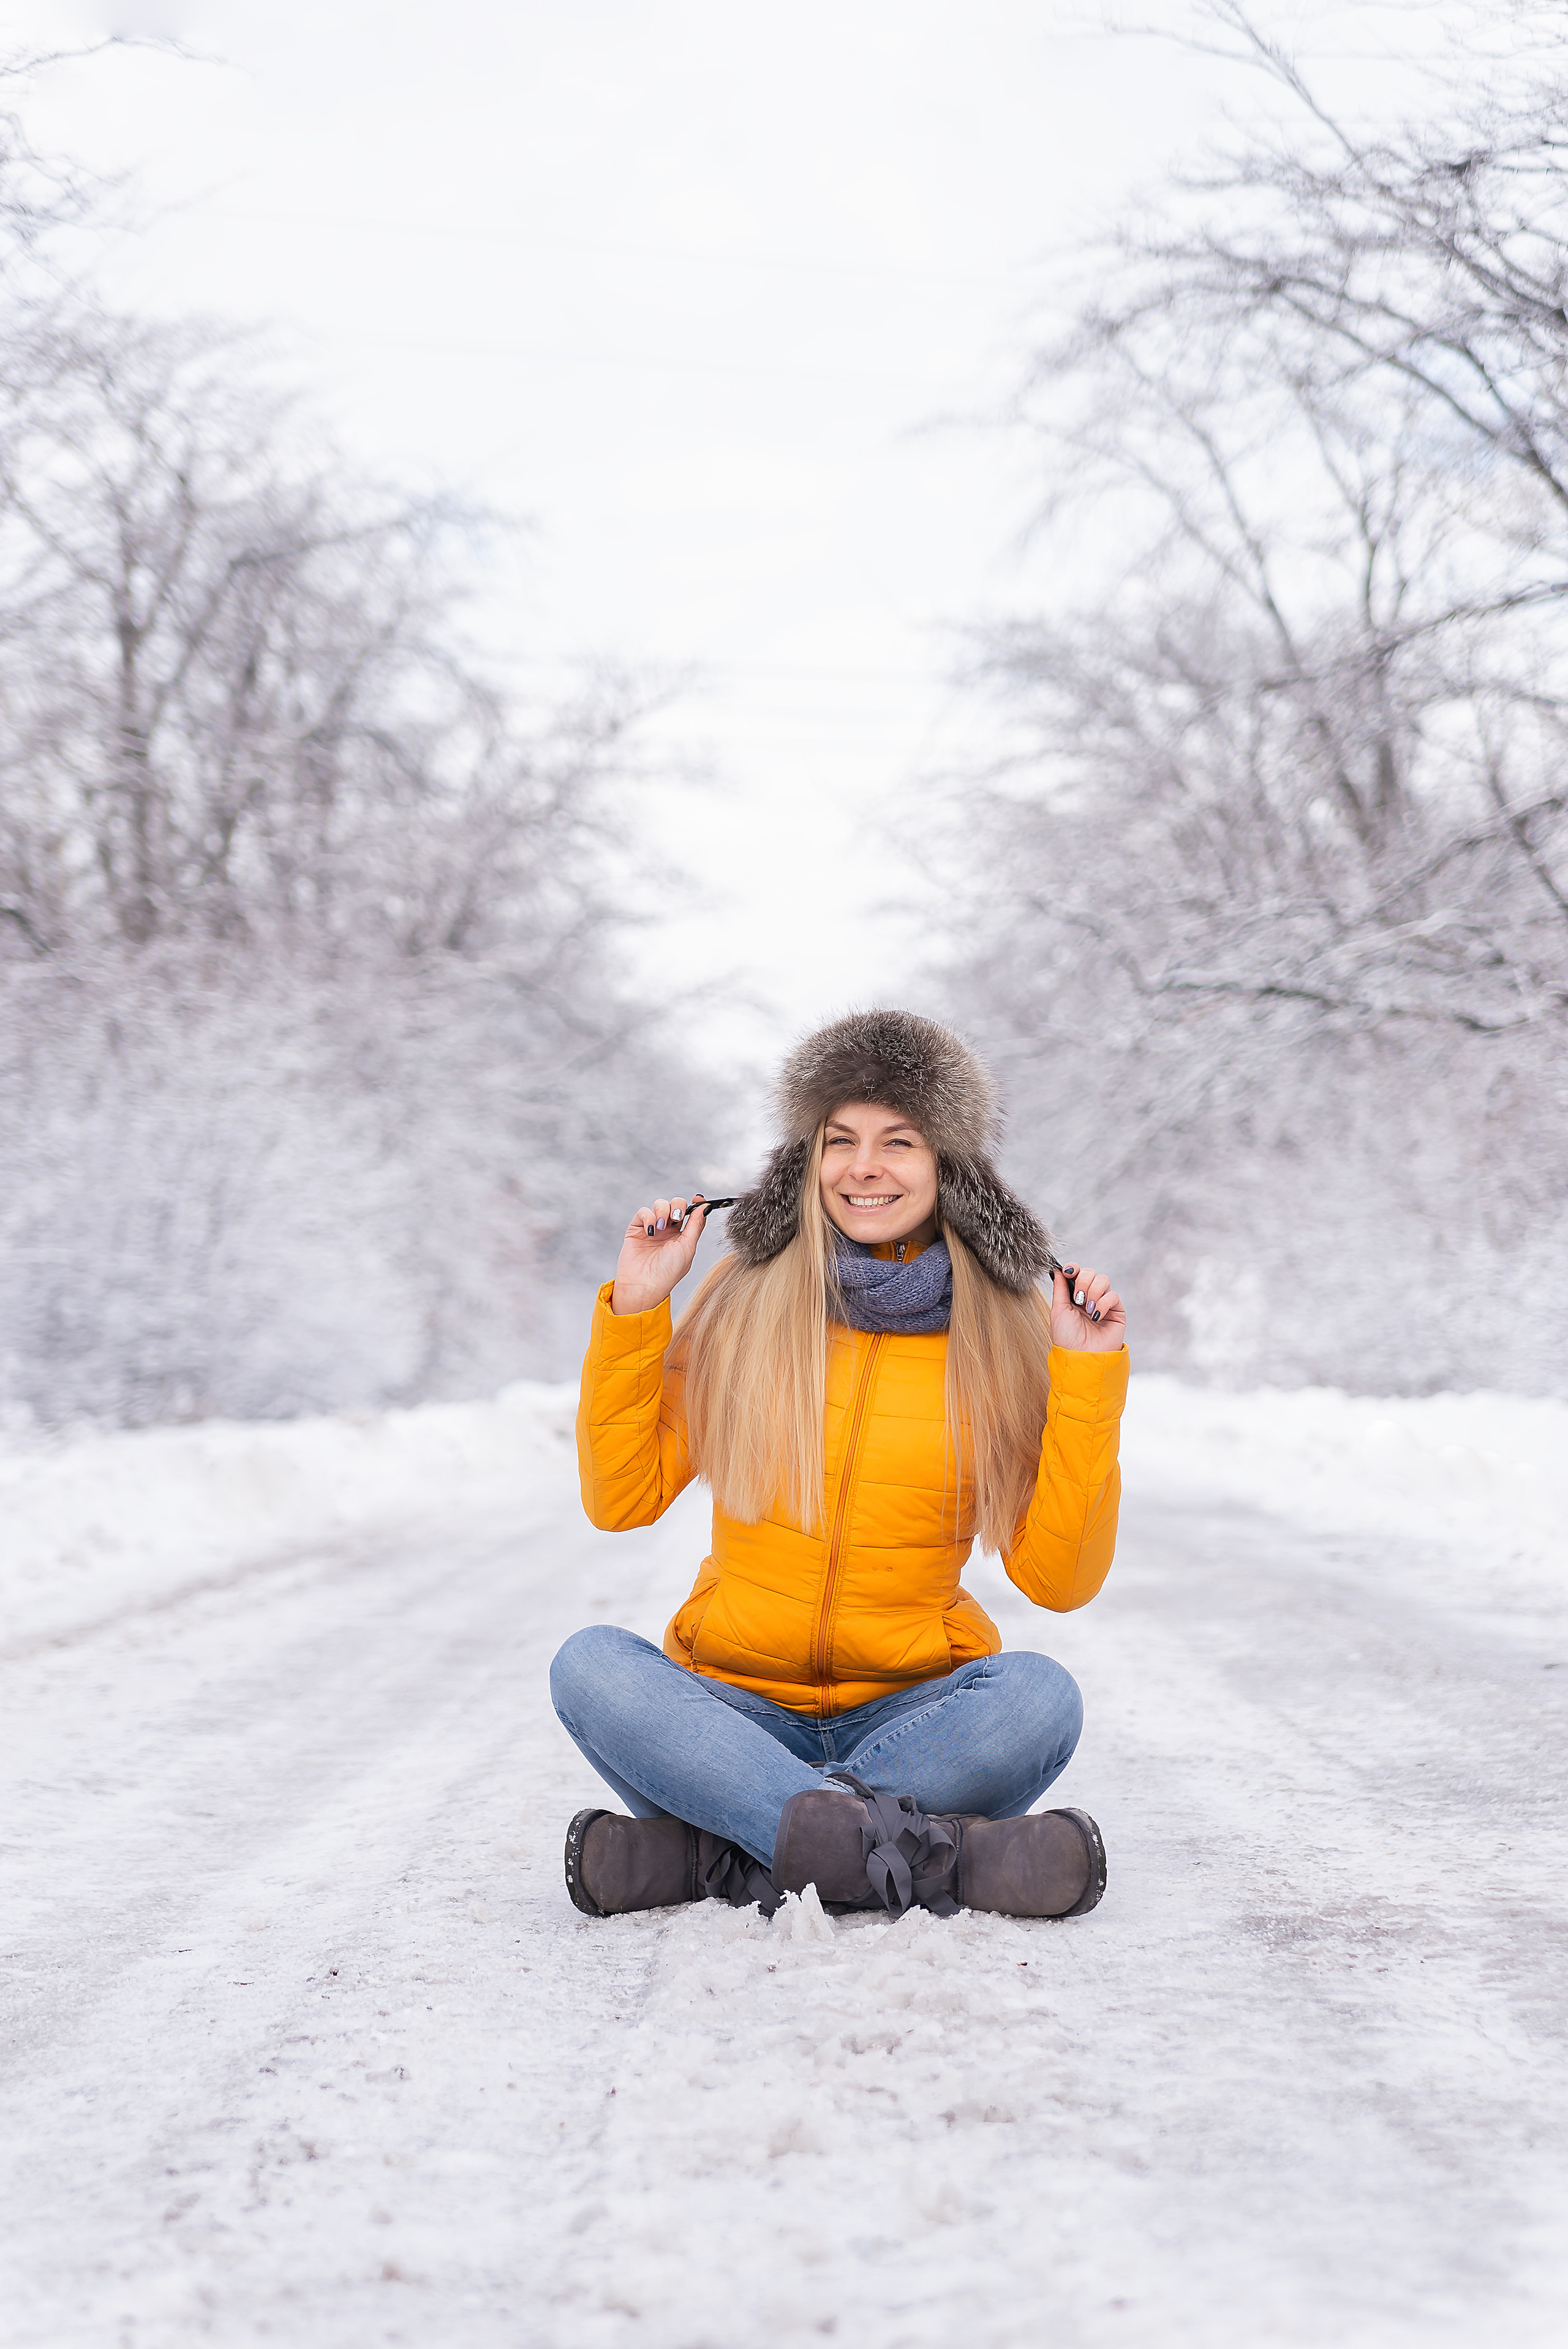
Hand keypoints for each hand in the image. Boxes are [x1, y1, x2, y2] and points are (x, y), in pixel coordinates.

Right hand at [610, 1194, 709, 1314]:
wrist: (644, 1284)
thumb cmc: (668, 1272)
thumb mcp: (688, 1247)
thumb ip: (696, 1225)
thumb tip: (705, 1206)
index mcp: (683, 1236)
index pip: (691, 1213)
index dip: (695, 1204)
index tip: (698, 1199)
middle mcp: (668, 1230)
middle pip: (676, 1204)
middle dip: (678, 1207)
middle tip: (676, 1218)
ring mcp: (652, 1228)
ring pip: (660, 1204)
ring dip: (663, 1210)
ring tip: (661, 1226)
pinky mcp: (636, 1229)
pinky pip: (643, 1211)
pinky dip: (648, 1216)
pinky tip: (651, 1230)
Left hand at [1049, 1264, 1125, 1352]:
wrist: (1081, 1355)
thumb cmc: (1067, 1337)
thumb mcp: (1058, 1310)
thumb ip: (1060, 1288)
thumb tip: (1057, 1269)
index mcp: (1074, 1296)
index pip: (1077, 1273)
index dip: (1074, 1268)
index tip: (1068, 1271)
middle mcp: (1089, 1297)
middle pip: (1091, 1272)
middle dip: (1083, 1282)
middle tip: (1078, 1299)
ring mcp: (1103, 1304)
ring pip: (1103, 1280)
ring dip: (1093, 1292)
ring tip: (1087, 1310)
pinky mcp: (1116, 1312)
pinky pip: (1113, 1295)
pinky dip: (1103, 1304)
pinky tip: (1096, 1316)